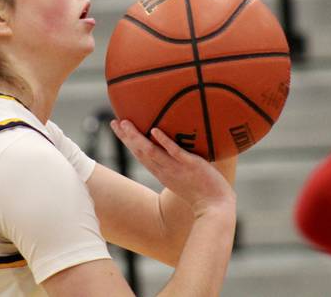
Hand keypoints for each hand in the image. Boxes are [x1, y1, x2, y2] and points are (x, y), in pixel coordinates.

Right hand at [110, 119, 235, 217]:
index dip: (127, 141)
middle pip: (140, 152)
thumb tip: (178, 148)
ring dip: (137, 137)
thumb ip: (179, 164)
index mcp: (161, 172)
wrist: (216, 208)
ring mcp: (176, 168)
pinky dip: (164, 141)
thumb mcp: (184, 178)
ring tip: (126, 123)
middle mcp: (165, 170)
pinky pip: (175, 152)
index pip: (140, 155)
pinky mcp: (190, 165)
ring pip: (151, 152)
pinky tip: (155, 131)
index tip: (118, 128)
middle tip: (115, 122)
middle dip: (126, 137)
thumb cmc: (204, 194)